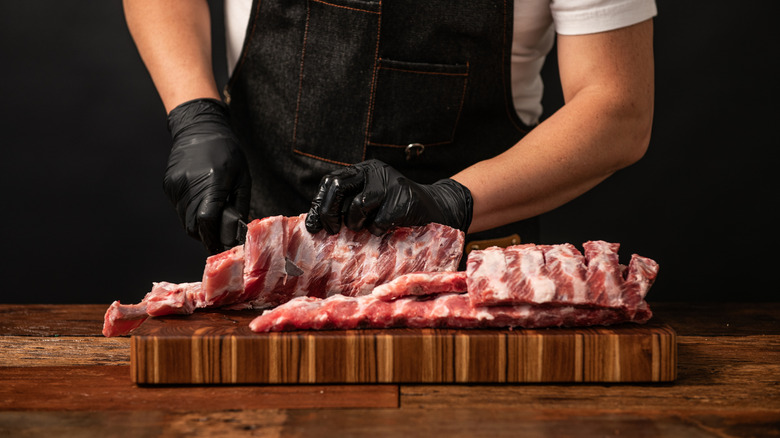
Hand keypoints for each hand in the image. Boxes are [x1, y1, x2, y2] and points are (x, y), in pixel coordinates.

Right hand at [164, 98, 250, 253]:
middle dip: (206, 235)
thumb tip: (236, 233)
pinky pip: (179, 208)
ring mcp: (176, 185)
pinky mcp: (168, 185)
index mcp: (212, 181)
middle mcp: (189, 184)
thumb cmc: (227, 153)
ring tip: (212, 215)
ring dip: (198, 225)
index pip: (206, 220)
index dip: (213, 237)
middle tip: (219, 236)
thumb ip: (239, 206)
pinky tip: (201, 199)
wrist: (200, 128)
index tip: (221, 246)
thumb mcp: (242, 178)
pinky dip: (191, 211)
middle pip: (193, 226)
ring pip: (185, 220)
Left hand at [305, 159, 472, 234]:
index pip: (331, 182)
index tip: (314, 227)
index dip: (319, 205)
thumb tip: (314, 224)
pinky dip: (378, 230)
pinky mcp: (404, 198)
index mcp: (362, 171)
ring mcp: (390, 182)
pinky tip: (386, 228)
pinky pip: (379, 221)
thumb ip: (347, 205)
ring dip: (357, 223)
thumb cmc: (396, 209)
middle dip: (330, 212)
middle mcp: (374, 171)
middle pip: (339, 186)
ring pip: (358, 205)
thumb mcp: (370, 201)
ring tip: (366, 228)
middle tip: (333, 230)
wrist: (436, 208)